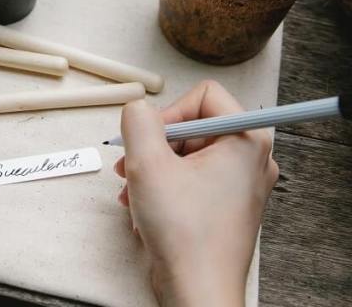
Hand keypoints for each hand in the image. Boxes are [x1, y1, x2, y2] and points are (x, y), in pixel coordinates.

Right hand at [113, 81, 278, 305]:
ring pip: (187, 154)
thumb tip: (138, 108)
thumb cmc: (185, 234)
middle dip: (155, 145)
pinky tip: (143, 205)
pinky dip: (164, 186)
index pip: (204, 95)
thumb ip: (138, 121)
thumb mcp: (147, 163)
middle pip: (193, 125)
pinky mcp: (226, 204)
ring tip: (133, 188)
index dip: (170, 112)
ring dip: (153, 167)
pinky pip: (191, 178)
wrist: (198, 290)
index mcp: (246, 140)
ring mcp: (240, 184)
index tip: (151, 139)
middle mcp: (250, 159)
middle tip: (132, 164)